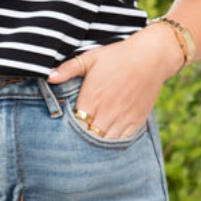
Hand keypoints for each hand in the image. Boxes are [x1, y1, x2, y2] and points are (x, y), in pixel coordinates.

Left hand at [46, 26, 180, 139]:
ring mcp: (122, 119)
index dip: (69, 129)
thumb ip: (68, 69)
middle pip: (88, 138)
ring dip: (97, 144)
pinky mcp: (136, 122)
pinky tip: (108, 141)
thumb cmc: (118, 56)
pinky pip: (123, 141)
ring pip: (105, 143)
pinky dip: (114, 144)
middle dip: (81, 140)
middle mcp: (106, 113)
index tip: (66, 127)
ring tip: (90, 143)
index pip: (74, 125)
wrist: (151, 57)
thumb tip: (49, 76)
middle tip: (76, 139)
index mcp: (92, 99)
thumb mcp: (90, 58)